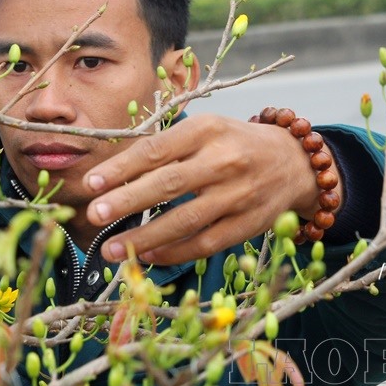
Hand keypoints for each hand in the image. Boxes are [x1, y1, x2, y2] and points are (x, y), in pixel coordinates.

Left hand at [83, 114, 331, 264]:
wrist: (294, 162)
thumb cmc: (233, 143)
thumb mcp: (204, 130)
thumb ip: (165, 148)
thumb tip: (113, 174)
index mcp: (207, 129)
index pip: (156, 150)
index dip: (121, 168)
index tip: (91, 183)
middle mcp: (224, 160)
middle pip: (168, 184)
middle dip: (126, 201)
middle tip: (94, 214)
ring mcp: (238, 195)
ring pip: (184, 220)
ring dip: (144, 237)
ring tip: (111, 249)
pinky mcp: (247, 225)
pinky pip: (204, 242)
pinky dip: (173, 252)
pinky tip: (147, 256)